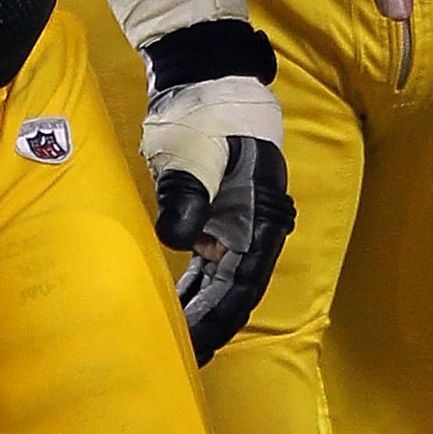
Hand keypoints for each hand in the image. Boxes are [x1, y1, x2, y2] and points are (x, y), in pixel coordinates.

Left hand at [138, 26, 294, 363]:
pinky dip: (192, 285)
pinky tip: (172, 305)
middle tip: (178, 361)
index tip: (195, 349)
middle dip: (208, 325)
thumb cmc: (203, 109)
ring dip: (199, 308)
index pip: (242, 284)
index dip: (219, 320)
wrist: (205, 72)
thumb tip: (177, 242)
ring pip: (221, 279)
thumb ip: (187, 195)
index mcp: (260, 215)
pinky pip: (208, 261)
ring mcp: (236, 220)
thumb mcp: (192, 149)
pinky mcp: (216, 212)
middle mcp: (254, 225)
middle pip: (234, 289)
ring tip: (174, 343)